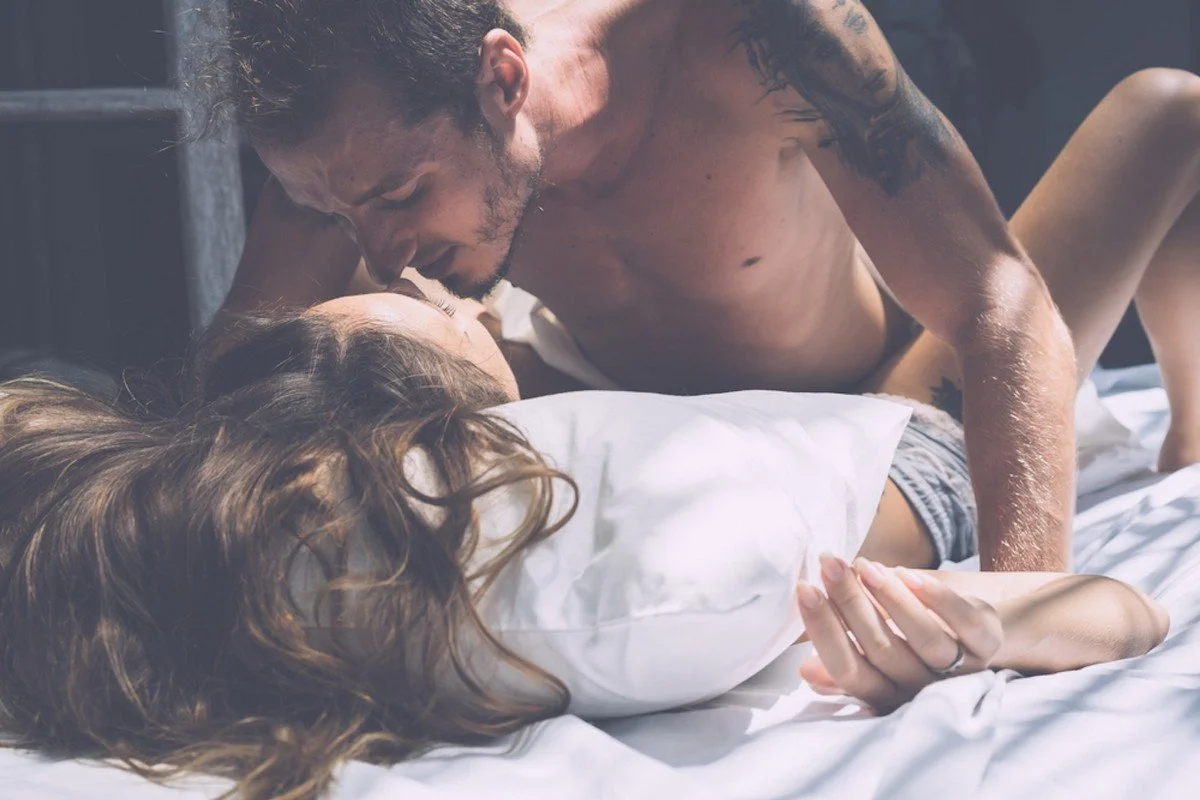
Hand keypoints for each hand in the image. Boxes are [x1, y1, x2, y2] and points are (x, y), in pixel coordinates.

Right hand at [796, 554, 1002, 712]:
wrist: (976, 632)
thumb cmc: (912, 639)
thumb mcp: (876, 652)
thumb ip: (845, 659)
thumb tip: (806, 669)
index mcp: (889, 693)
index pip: (849, 671)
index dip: (824, 632)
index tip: (804, 590)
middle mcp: (924, 688)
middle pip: (882, 650)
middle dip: (850, 603)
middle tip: (827, 564)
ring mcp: (961, 669)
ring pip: (924, 639)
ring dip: (890, 598)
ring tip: (862, 564)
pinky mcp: (988, 643)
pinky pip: (966, 624)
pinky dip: (937, 598)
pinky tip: (907, 572)